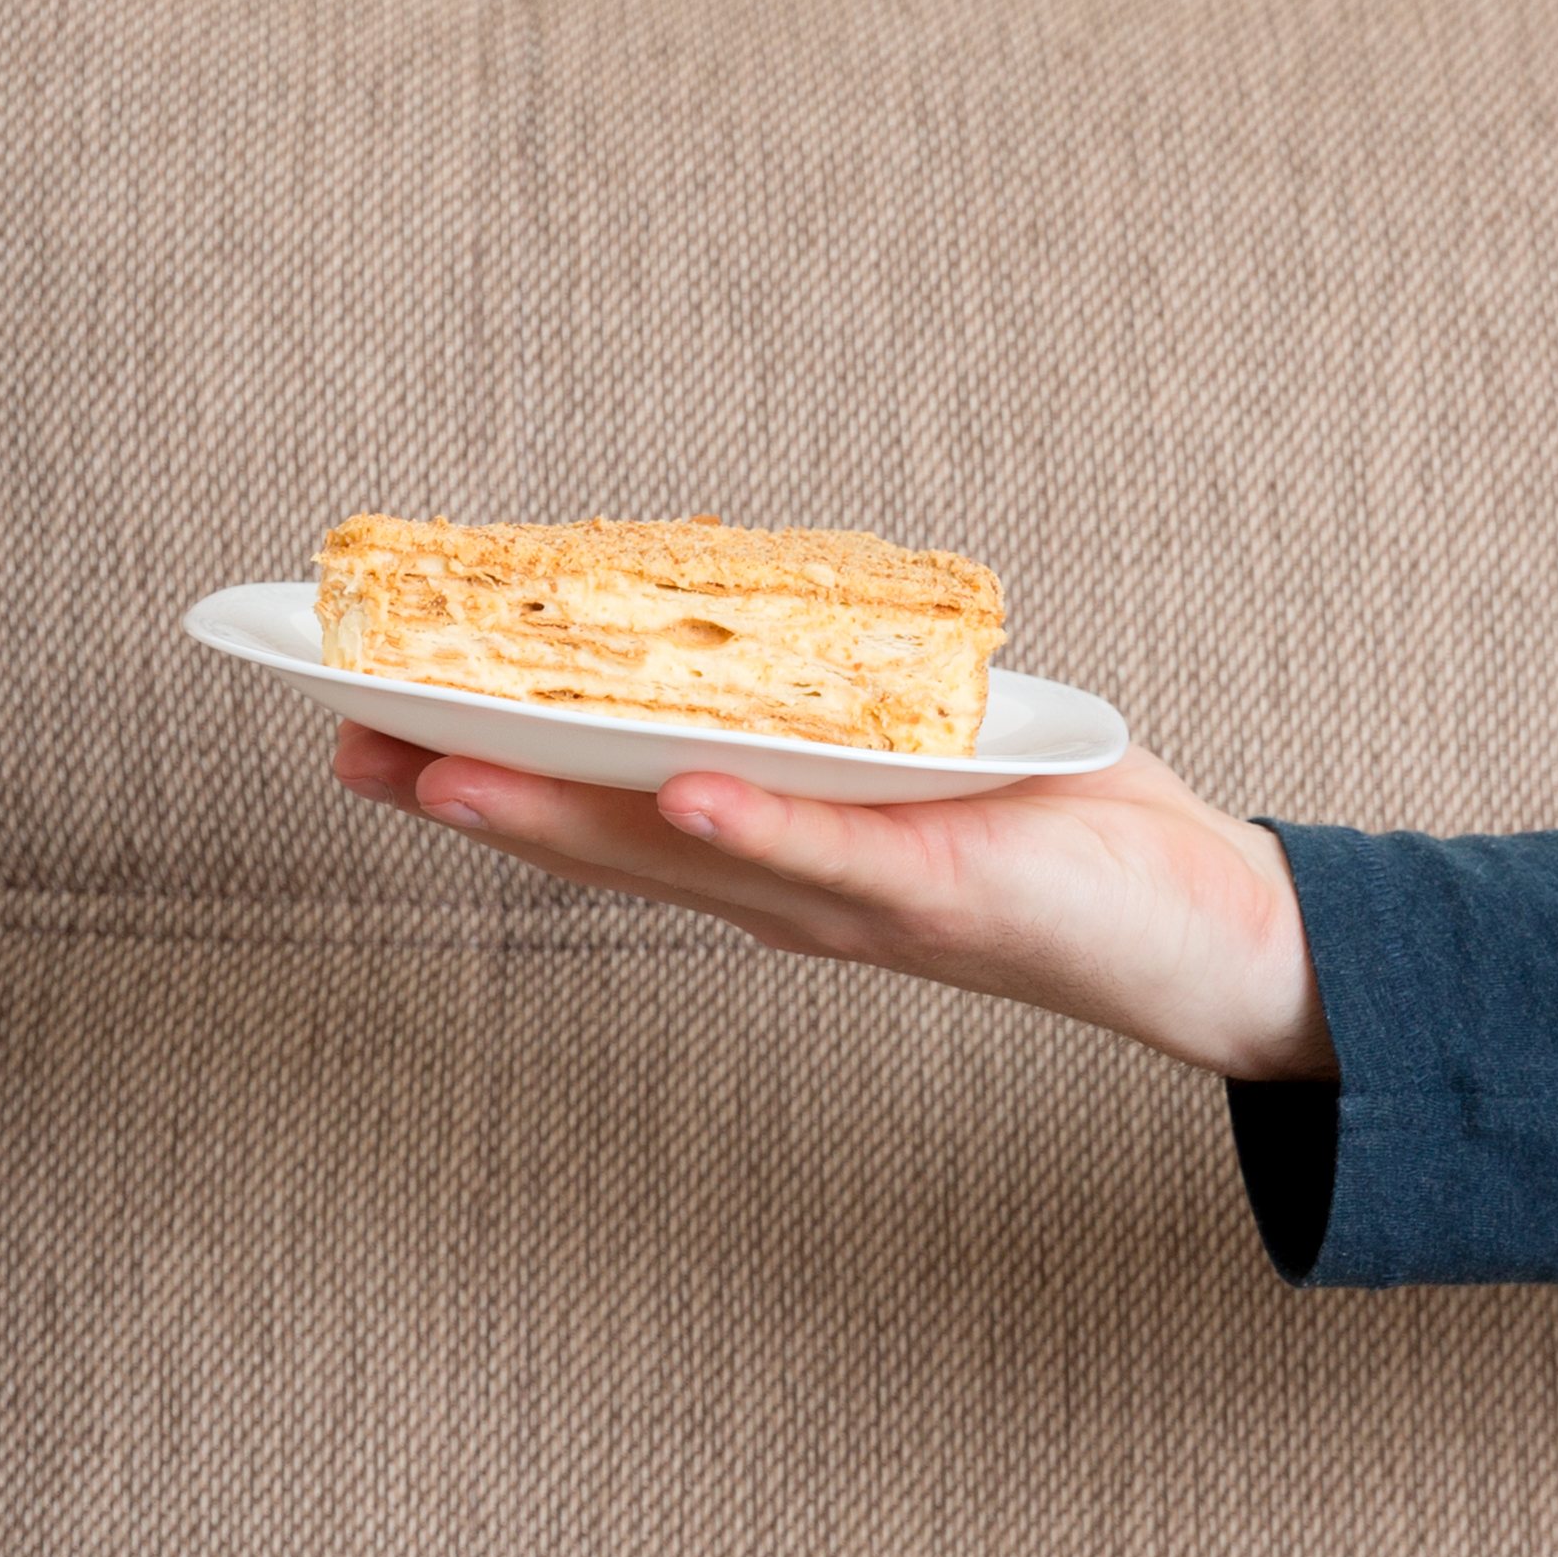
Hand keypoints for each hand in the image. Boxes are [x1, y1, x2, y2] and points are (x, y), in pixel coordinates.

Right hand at [332, 724, 1336, 1081]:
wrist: (1217, 941)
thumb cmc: (1075, 836)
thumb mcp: (927, 761)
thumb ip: (837, 714)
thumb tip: (762, 615)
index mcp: (769, 856)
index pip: (602, 806)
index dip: (483, 766)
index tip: (369, 716)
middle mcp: (784, 892)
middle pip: (595, 837)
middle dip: (463, 790)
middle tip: (340, 739)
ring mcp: (850, 898)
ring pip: (674, 855)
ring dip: (554, 814)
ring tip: (444, 768)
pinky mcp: (938, 890)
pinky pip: (824, 852)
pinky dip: (748, 822)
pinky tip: (673, 789)